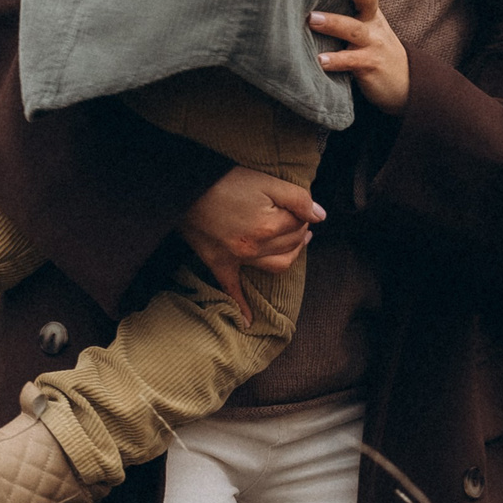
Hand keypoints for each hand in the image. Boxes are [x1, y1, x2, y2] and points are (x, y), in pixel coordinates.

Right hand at [179, 164, 323, 323]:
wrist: (183, 189)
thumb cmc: (224, 181)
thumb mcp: (265, 181)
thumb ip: (297, 198)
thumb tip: (320, 216)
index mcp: (269, 226)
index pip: (300, 223)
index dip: (304, 213)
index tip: (299, 205)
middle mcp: (255, 248)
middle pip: (291, 244)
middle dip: (300, 231)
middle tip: (299, 220)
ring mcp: (237, 259)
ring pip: (276, 265)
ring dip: (291, 256)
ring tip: (296, 244)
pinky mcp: (219, 264)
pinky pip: (232, 289)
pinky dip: (241, 307)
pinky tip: (248, 322)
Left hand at [311, 0, 407, 114]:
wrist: (403, 83)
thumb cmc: (374, 41)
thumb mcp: (367, 14)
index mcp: (369, 3)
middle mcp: (373, 18)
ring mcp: (373, 42)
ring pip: (354, 30)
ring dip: (333, 23)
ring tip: (312, 20)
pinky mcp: (370, 66)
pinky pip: (353, 62)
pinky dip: (336, 61)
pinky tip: (319, 62)